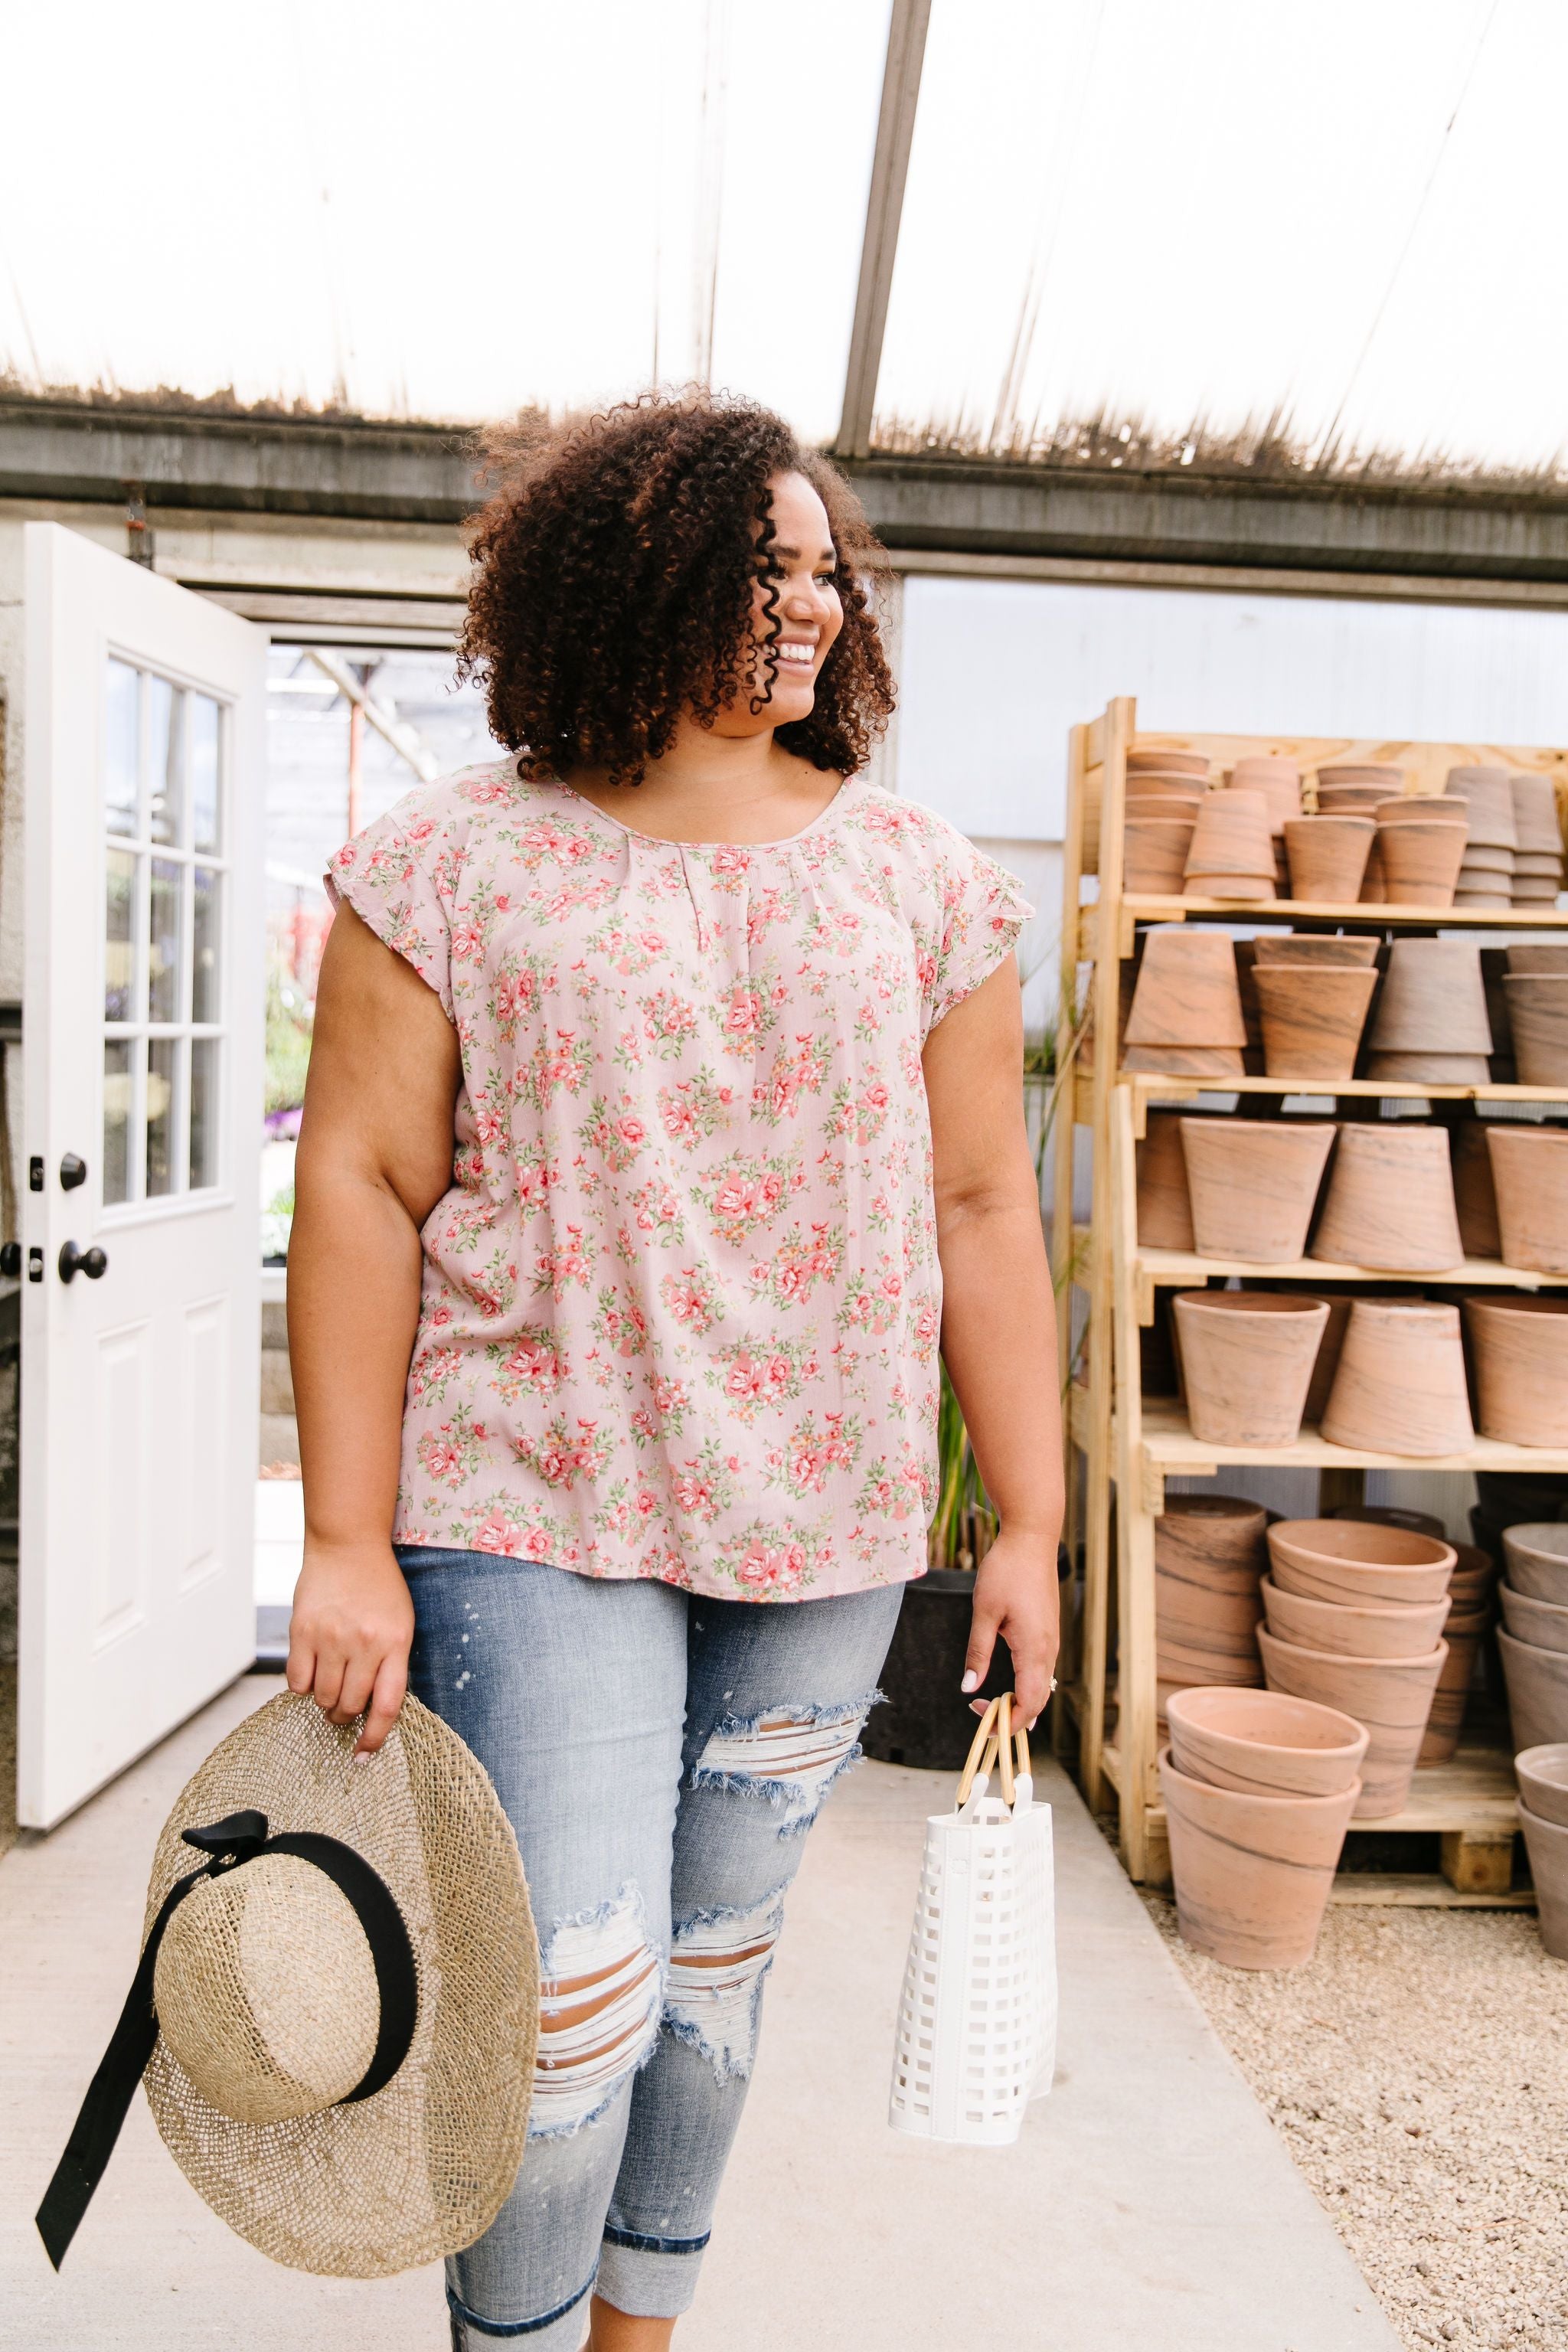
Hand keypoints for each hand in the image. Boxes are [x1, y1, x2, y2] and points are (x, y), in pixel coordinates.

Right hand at [285, 1538, 414, 1757]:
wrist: (349, 1545)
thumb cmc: (379, 1588)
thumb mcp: (400, 1624)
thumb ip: (390, 1664)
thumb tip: (371, 1712)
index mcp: (395, 1644)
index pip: (387, 1706)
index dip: (374, 1738)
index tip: (363, 1755)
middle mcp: (364, 1643)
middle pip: (349, 1706)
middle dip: (345, 1716)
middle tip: (343, 1707)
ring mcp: (331, 1637)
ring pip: (322, 1698)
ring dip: (324, 1702)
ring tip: (329, 1685)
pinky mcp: (302, 1631)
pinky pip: (296, 1682)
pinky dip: (302, 1687)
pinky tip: (311, 1672)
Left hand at [961, 1528, 1060, 1729]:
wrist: (1031, 1539)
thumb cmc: (1006, 1571)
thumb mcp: (984, 1611)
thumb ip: (977, 1652)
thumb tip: (968, 1688)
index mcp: (1034, 1648)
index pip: (1029, 1702)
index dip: (1009, 1721)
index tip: (983, 1722)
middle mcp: (1049, 1649)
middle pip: (1039, 1700)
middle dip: (1013, 1717)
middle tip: (981, 1715)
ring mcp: (1051, 1641)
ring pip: (1042, 1686)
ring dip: (1020, 1702)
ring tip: (990, 1704)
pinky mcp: (1048, 1632)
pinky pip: (1042, 1670)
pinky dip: (1027, 1685)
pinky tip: (1008, 1684)